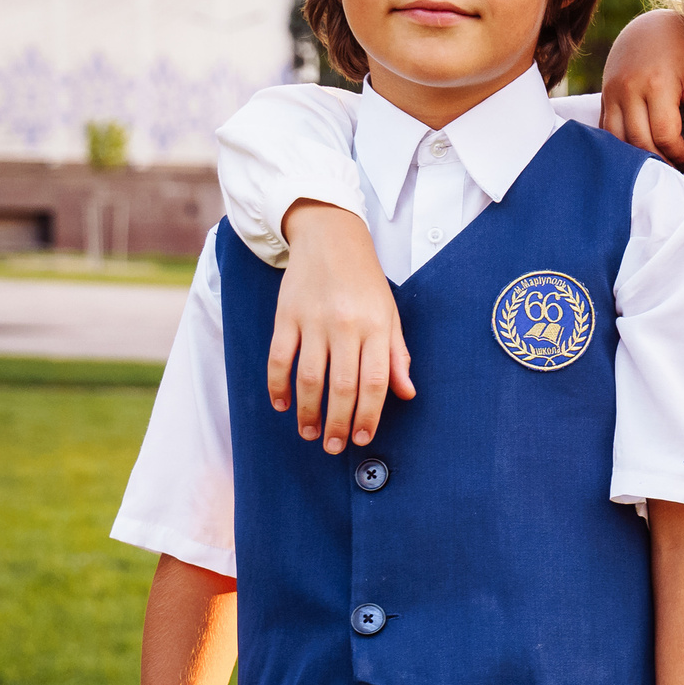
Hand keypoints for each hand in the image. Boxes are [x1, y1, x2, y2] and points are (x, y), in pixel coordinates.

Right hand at [268, 203, 411, 452]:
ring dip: (307, 411)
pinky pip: (279, 358)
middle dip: (337, 422)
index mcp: (376, 328)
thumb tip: (406, 393)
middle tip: (332, 446)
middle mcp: (346, 326)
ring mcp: (313, 321)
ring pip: (308, 377)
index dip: (369, 414)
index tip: (363, 437)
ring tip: (309, 433)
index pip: (375, 382)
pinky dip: (277, 385)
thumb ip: (396, 355)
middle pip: (341, 386)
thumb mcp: (390, 315)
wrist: (331, 238)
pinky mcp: (286, 316)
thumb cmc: (365, 282)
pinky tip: (282, 404)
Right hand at [600, 9, 683, 165]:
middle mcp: (628, 89)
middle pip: (639, 141)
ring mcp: (612, 92)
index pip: (664, 134)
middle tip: (676, 167)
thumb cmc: (683, 49)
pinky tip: (640, 149)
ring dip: (638, 156)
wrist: (651, 24)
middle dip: (660, 159)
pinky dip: (621, 144)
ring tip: (659, 160)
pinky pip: (607, 129)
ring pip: (619, 139)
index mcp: (656, 83)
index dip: (679, 153)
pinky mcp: (604, 95)